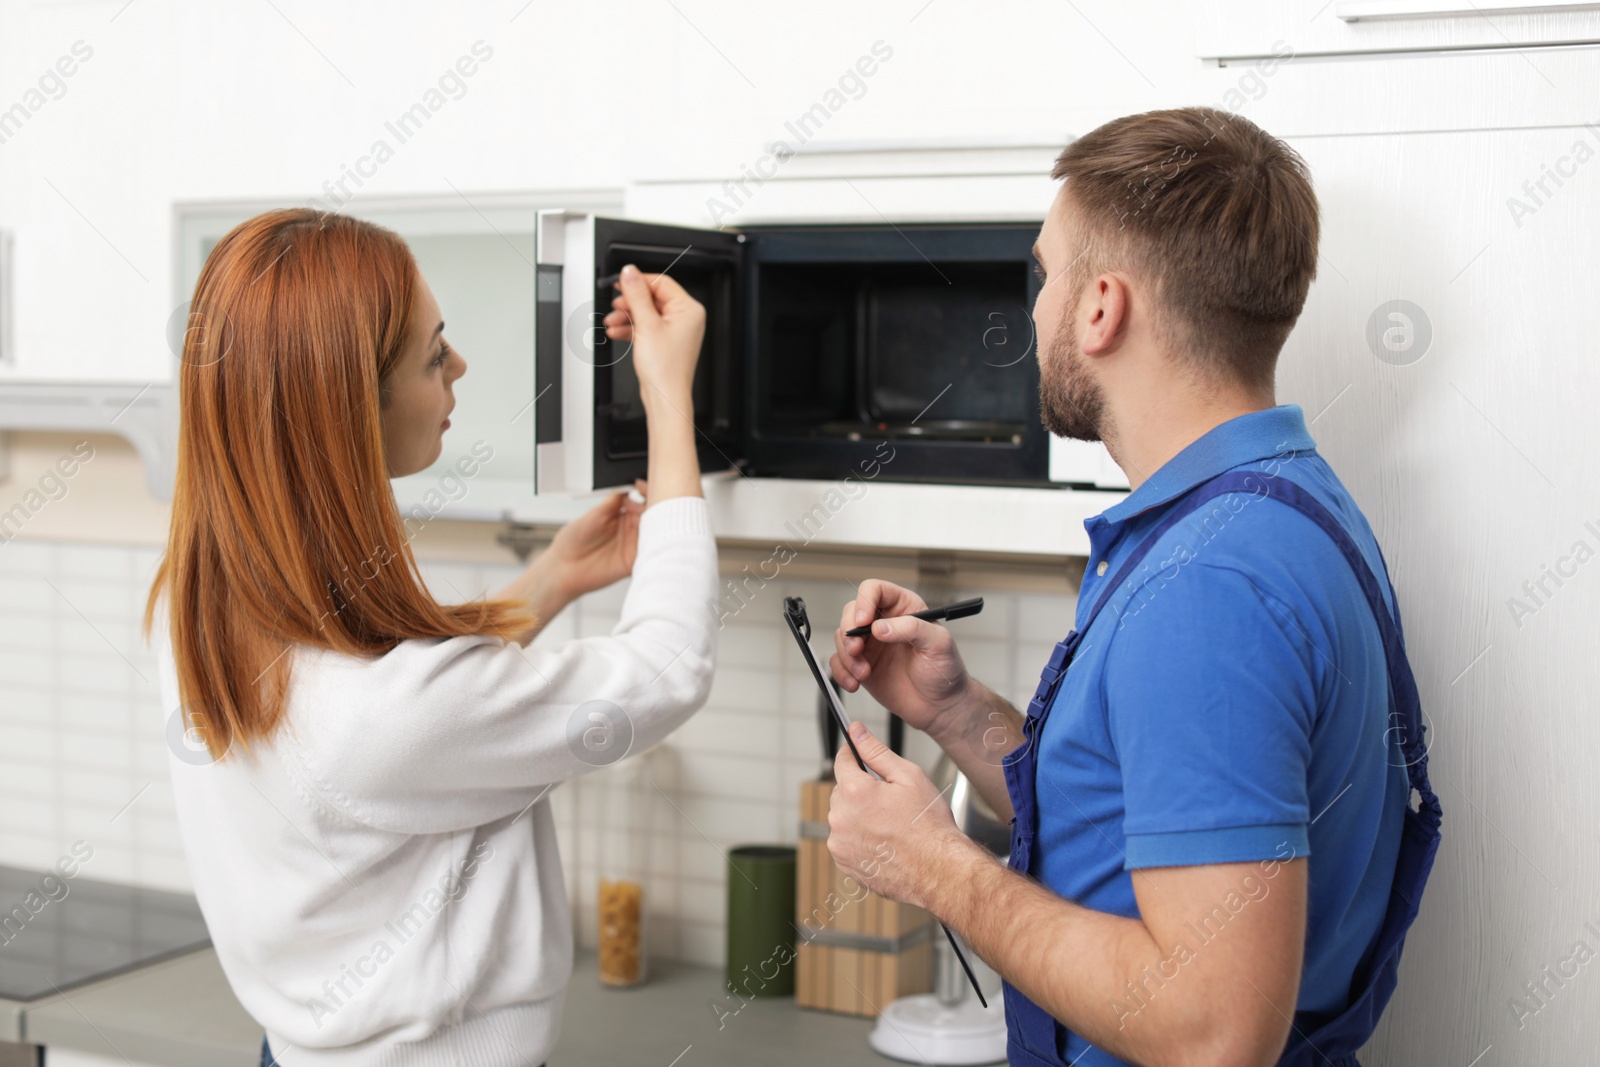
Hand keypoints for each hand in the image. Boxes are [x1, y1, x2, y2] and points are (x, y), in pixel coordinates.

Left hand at [542, 480, 646, 599]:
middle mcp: (630, 528)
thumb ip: (612, 502)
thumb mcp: (593, 515)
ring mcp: (633, 544)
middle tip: (648, 502)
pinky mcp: (634, 561)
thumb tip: (627, 487)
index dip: (644, 491)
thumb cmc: (572, 541)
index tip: (641, 486)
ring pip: (655, 531)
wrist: (563, 567)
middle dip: (654, 505)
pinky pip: (651, 551)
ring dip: (658, 523)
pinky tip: (652, 536)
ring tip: (651, 516)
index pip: (641, 499)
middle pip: (652, 513)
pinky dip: (656, 544)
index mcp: (621, 514)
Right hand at [603, 265, 703, 411]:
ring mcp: (675, 331)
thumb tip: (630, 273)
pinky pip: (646, 327)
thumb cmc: (665, 369)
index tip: (621, 282)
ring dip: (626, 317)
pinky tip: (616, 332)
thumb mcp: (647, 325)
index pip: (661, 283)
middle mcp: (685, 318)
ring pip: (646, 313)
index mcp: (689, 309)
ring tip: (612, 323)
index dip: (638, 282)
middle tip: (615, 306)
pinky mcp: (665, 342)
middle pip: (652, 298)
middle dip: (629, 304)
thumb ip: (636, 295)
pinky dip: (631, 329)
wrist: (664, 397)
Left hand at [826, 721, 972, 910]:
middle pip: (841, 791)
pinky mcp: (844, 864)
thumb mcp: (909, 777)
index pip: (842, 762)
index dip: (853, 755)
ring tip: (889, 825)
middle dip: (860, 791)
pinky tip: (883, 842)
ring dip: (858, 816)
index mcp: (855, 793)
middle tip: (888, 800)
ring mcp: (840, 844)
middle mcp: (841, 819)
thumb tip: (857, 732)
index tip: (858, 755)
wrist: (939, 871)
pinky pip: (845, 841)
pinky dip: (859, 839)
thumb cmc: (929, 827)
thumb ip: (877, 752)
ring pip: (843, 818)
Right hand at [829, 579, 974, 741]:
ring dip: (847, 656)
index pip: (876, 590)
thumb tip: (879, 627)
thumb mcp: (938, 644)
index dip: (864, 601)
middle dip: (849, 631)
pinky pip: (839, 662)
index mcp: (904, 608)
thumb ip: (912, 629)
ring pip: (842, 637)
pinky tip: (855, 684)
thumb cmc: (945, 671)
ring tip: (864, 674)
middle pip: (851, 612)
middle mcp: (885, 622)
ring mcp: (871, 644)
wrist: (940, 706)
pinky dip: (841, 673)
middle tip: (856, 650)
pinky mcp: (861, 664)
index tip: (863, 622)